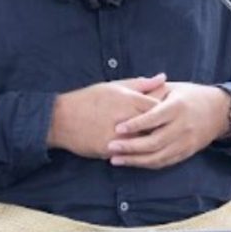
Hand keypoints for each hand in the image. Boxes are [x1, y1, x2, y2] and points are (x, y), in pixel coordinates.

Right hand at [48, 73, 166, 158]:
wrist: (61, 119)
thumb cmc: (89, 99)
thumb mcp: (114, 86)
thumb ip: (141, 84)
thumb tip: (163, 77)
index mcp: (128, 99)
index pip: (159, 107)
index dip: (166, 111)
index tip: (169, 114)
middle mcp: (125, 117)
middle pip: (155, 126)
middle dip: (162, 129)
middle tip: (168, 130)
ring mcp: (117, 135)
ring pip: (144, 143)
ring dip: (151, 143)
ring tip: (157, 142)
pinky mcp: (109, 149)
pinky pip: (129, 154)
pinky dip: (137, 154)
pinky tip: (142, 153)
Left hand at [106, 82, 230, 168]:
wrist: (219, 111)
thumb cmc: (190, 96)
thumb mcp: (173, 88)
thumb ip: (152, 92)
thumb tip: (129, 94)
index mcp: (178, 107)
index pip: (154, 118)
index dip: (135, 124)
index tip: (117, 128)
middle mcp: (183, 127)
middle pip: (155, 142)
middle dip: (131, 146)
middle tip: (111, 146)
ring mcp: (186, 142)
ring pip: (158, 157)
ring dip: (135, 160)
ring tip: (115, 159)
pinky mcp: (187, 152)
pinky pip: (165, 162)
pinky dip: (147, 164)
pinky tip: (132, 163)